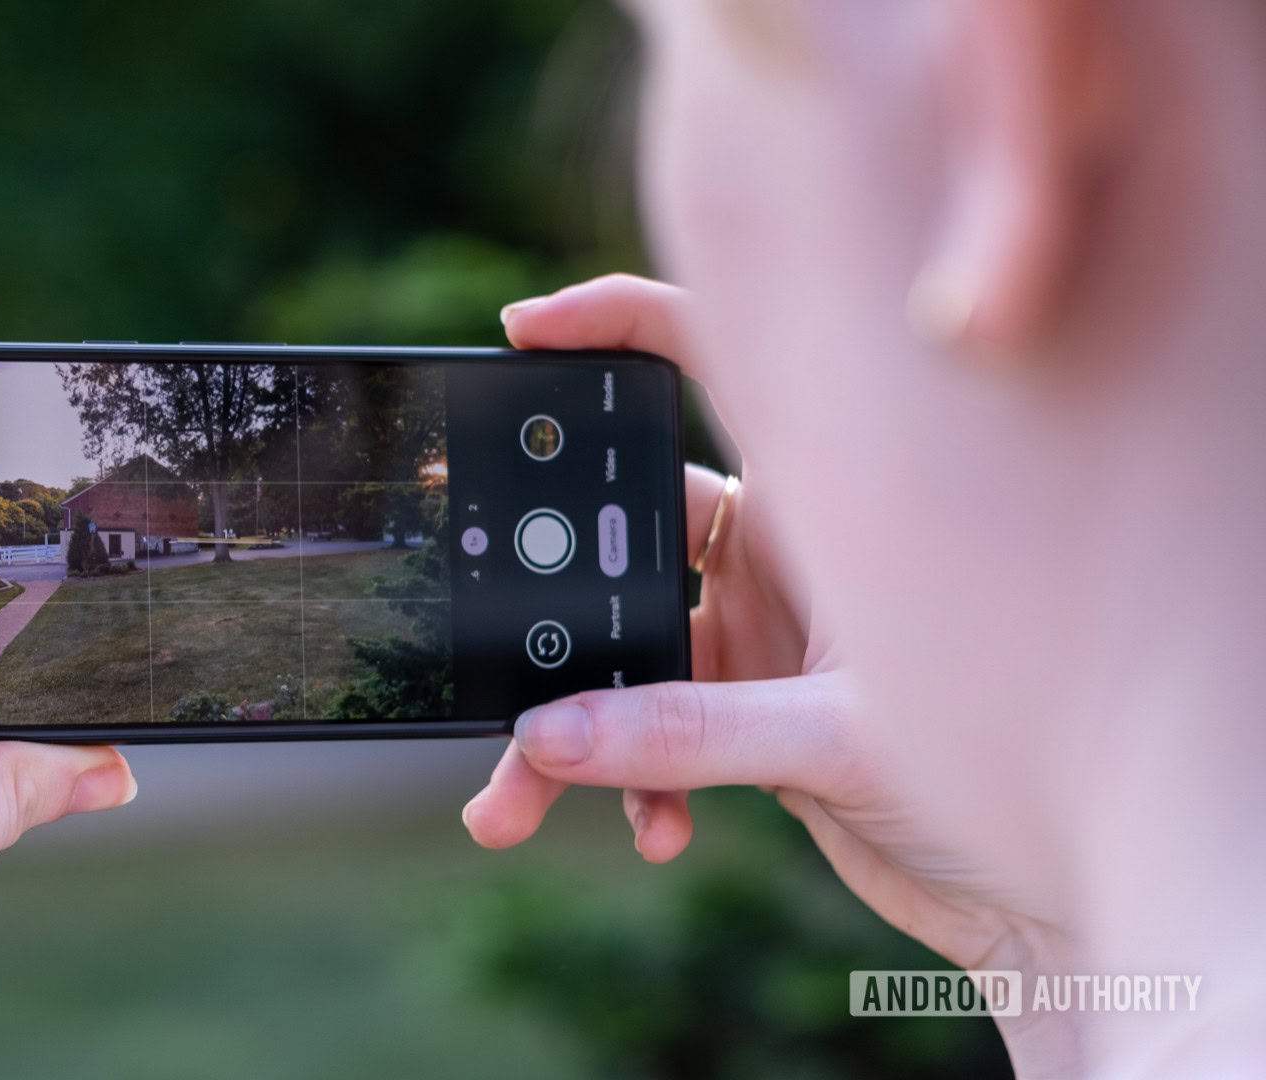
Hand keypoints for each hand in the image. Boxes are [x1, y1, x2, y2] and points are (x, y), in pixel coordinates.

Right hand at [463, 275, 1073, 1068]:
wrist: (1042, 889)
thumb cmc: (1014, 767)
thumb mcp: (840, 740)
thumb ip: (688, 734)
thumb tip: (548, 736)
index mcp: (824, 497)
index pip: (716, 362)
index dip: (618, 325)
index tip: (526, 332)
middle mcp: (778, 549)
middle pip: (619, 528)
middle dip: (542, 592)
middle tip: (483, 638)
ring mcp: (753, 629)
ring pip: (616, 647)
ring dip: (560, 726)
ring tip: (511, 800)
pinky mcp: (737, 708)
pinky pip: (641, 726)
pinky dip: (624, 779)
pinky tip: (654, 831)